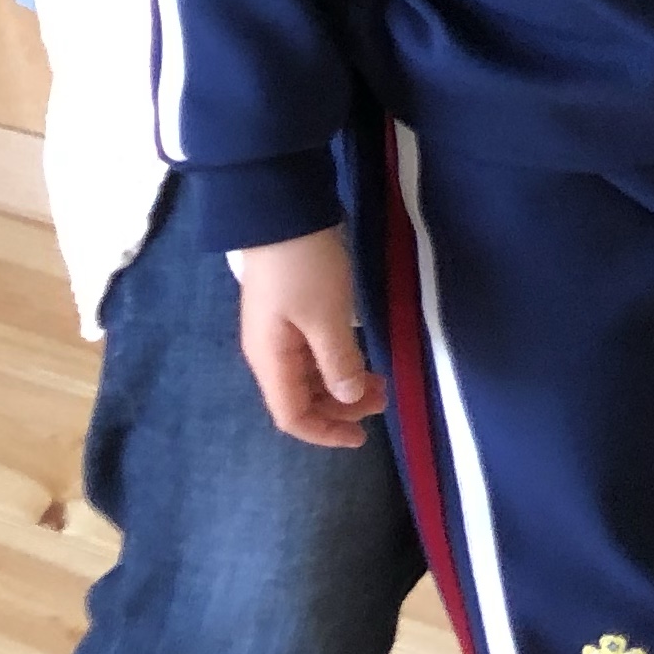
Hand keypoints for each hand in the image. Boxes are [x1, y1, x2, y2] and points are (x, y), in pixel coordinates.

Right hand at [233, 229, 380, 448]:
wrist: (281, 215)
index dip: (324, 432)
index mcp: (270, 361)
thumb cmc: (303, 269)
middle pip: (301, 399)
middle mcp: (269, 354)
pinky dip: (336, 363)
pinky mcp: (290, 314)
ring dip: (341, 385)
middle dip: (341, 407)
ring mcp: (277, 334)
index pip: (292, 416)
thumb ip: (338, 361)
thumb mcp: (326, 316)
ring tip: (380, 381)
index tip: (361, 438)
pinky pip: (312, 354)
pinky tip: (359, 357)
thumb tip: (349, 398)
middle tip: (384, 399)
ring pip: (309, 376)